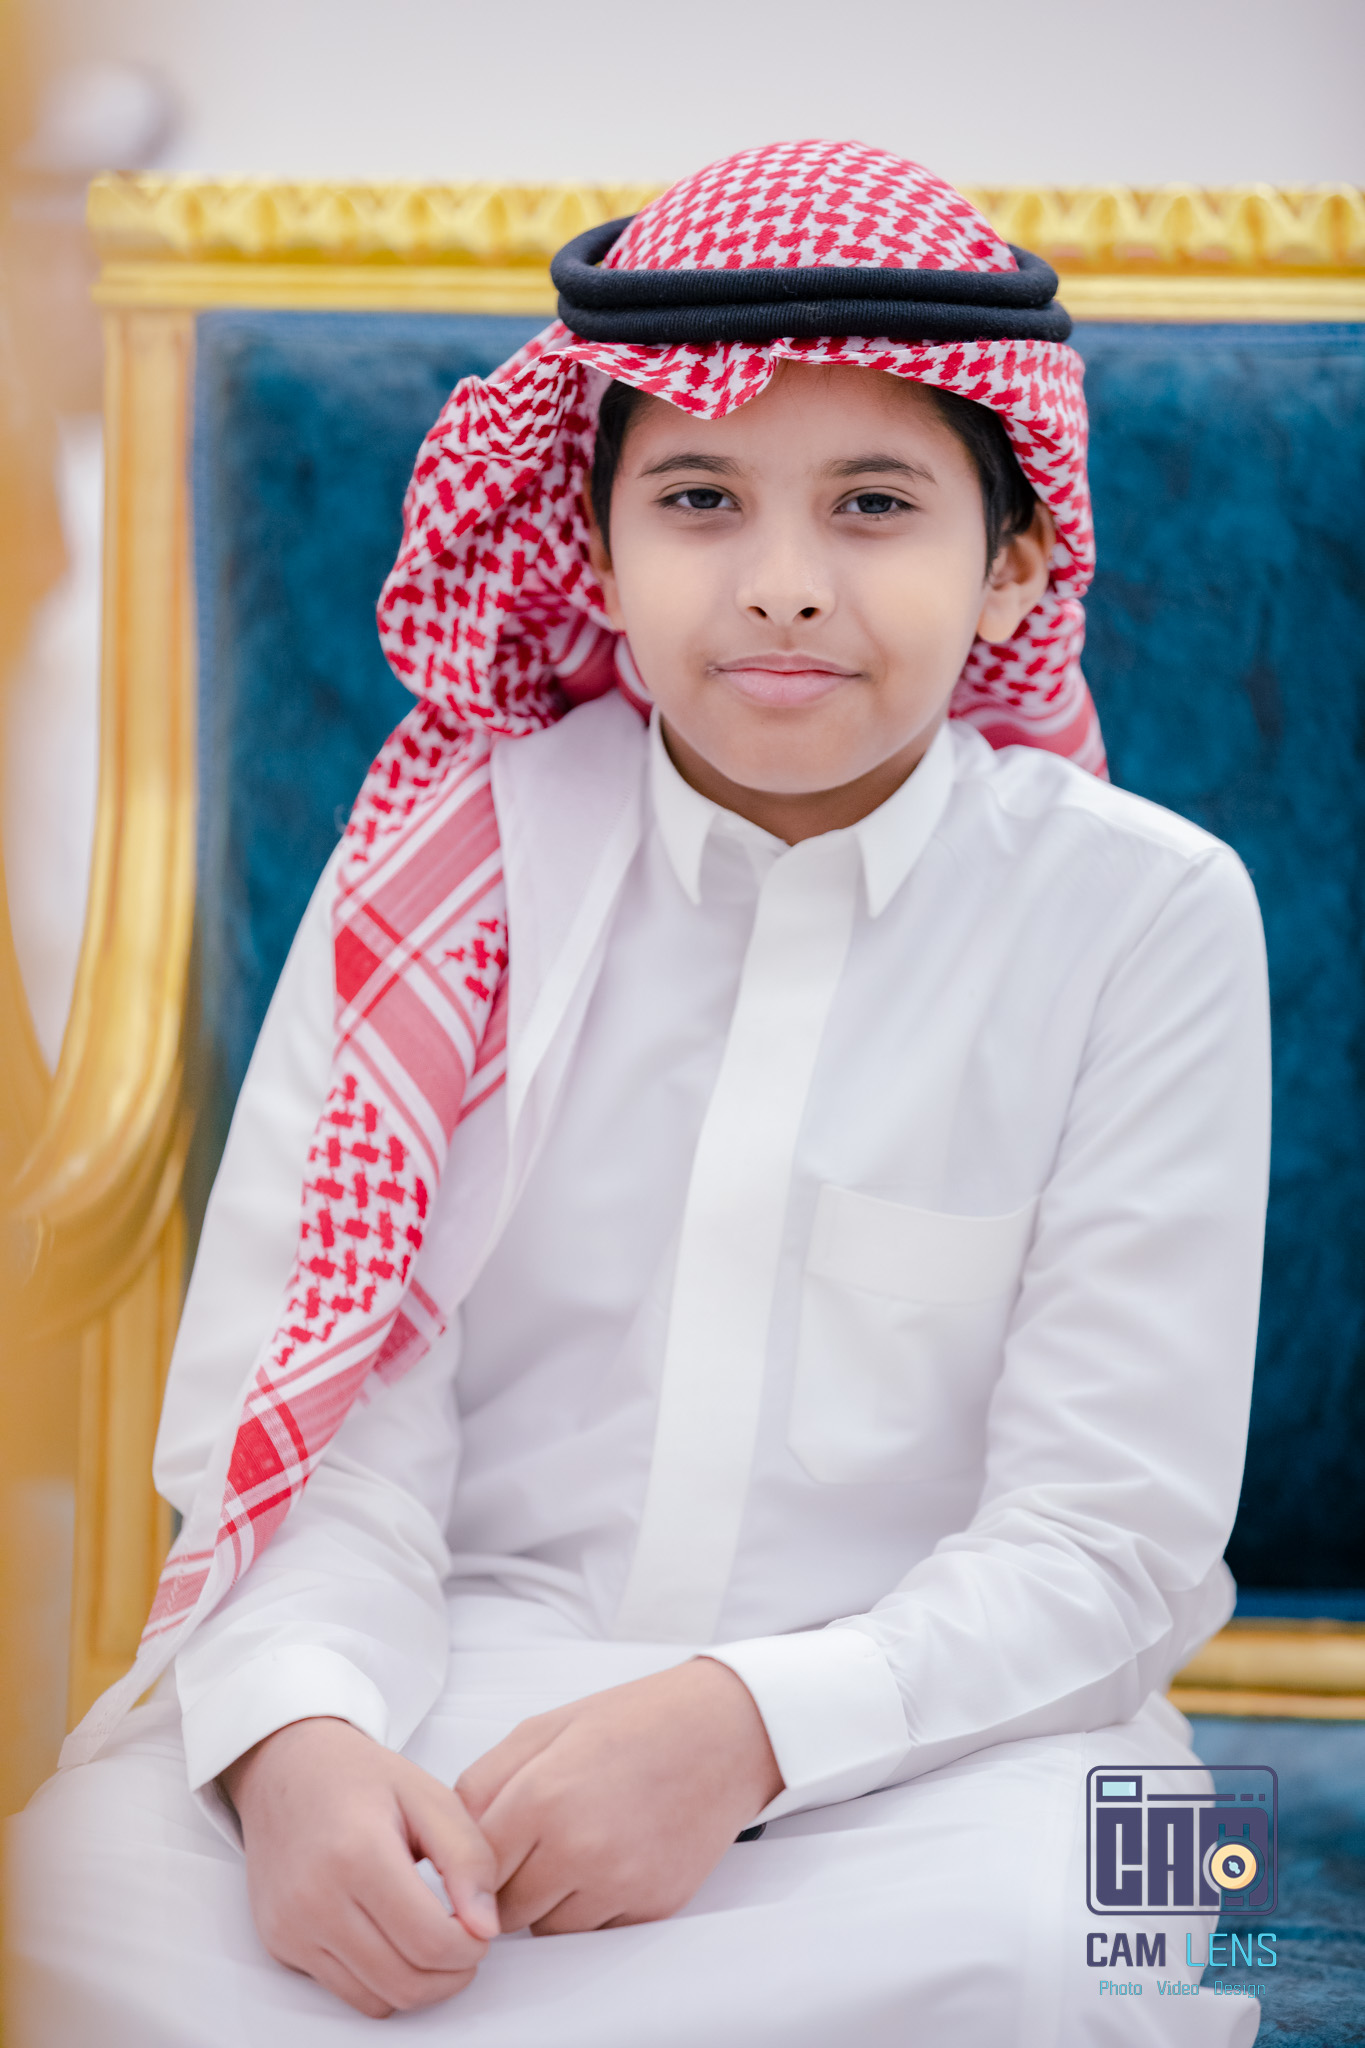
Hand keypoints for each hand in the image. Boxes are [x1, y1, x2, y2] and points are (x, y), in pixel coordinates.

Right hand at [222, 1716, 498, 2017]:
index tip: (482, 1928)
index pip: (430, 1941)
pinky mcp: (280, 1945)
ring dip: (420, 1985)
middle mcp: (315, 1899)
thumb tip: (486, 1925)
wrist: (288, 1769)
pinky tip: (397, 1942)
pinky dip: (382, 1982)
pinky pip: (345, 1993)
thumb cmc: (358, 1777)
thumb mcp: (428, 1795)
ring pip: (377, 2000)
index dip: (471, 1947)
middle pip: (405, 1982)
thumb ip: (468, 1858)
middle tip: (467, 1941)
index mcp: (357, 1853)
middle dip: (452, 1974)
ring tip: (436, 1942)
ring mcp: (292, 1928)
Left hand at [456, 1657, 782, 1935]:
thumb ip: (483, 1783)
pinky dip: (591, 1907)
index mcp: (542, 1797)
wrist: (721, 1732)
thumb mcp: (543, 1729)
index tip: (481, 1851)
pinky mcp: (652, 1906)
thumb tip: (449, 1839)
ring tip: (573, 1846)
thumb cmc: (631, 1722)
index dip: (471, 1861)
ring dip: (547, 1900)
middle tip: (530, 1844)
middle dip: (506, 1884)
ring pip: (547, 1928)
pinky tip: (609, 1858)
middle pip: (503, 1910)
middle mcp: (579, 1849)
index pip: (471, 1869)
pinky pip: (595, 1932)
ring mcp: (619, 1884)